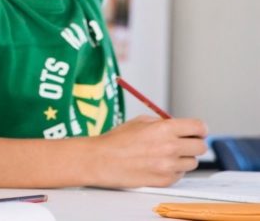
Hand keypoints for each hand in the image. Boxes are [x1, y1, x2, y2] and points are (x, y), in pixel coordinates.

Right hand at [92, 115, 207, 187]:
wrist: (101, 160)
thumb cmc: (117, 140)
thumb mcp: (139, 122)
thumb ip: (163, 123)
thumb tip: (180, 128)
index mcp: (165, 128)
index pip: (199, 127)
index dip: (199, 129)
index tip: (196, 131)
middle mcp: (170, 147)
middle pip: (201, 146)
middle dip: (193, 143)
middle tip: (183, 143)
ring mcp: (169, 166)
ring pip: (192, 162)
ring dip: (183, 158)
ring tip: (165, 155)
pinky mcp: (165, 180)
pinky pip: (180, 174)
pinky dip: (173, 170)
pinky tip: (158, 165)